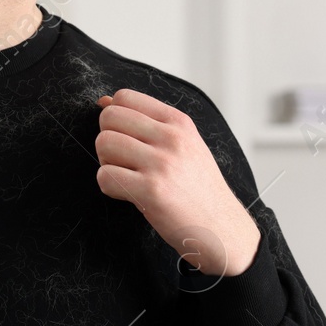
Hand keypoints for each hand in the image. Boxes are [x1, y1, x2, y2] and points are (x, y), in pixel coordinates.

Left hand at [95, 88, 260, 275]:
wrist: (221, 228)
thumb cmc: (198, 188)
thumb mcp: (184, 144)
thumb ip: (147, 122)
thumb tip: (104, 101)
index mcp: (179, 122)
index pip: (125, 97)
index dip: (114, 117)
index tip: (125, 136)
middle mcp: (171, 138)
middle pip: (109, 117)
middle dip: (108, 139)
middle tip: (123, 160)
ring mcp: (161, 163)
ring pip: (104, 144)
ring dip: (107, 163)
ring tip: (127, 176)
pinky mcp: (150, 190)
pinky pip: (105, 176)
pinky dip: (110, 187)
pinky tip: (130, 193)